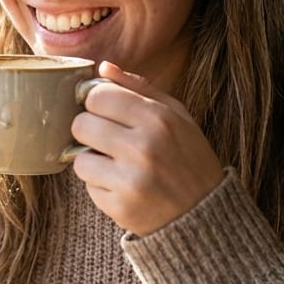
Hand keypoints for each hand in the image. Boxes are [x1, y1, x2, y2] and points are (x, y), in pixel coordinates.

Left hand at [70, 61, 224, 234]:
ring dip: (92, 161)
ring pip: (79, 158)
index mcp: (158, 119)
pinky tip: (123, 186)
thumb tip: (103, 67)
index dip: (96, 103)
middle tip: (108, 139)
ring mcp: (130, 180)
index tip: (105, 111)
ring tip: (117, 165)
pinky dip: (100, 186)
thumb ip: (140, 88)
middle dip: (90, 130)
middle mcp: (143, 148)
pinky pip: (88, 187)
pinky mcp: (119, 207)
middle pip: (81, 124)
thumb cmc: (188, 159)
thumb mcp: (177, 116)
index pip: (97, 96)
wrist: (205, 215)